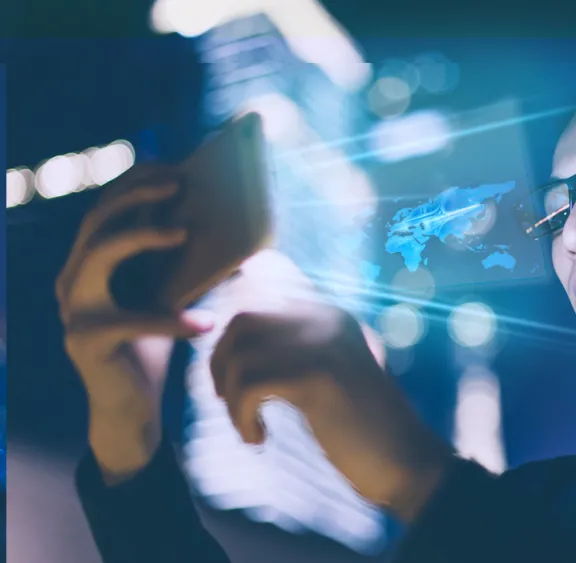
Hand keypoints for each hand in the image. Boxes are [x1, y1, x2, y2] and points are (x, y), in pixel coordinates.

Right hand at [56, 164, 213, 481]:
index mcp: (89, 265)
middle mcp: (73, 281)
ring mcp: (73, 310)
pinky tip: (205, 323)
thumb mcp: (169, 297)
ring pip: (98, 254)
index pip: (104, 210)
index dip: (133, 183)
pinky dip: (171, 321)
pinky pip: (131, 321)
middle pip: (96, 220)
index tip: (172, 167)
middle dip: (135, 195)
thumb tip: (230, 233)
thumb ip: (180, 266)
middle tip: (178, 184)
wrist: (133, 410)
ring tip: (184, 233)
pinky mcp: (86, 341)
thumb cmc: (154, 348)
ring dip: (141, 236)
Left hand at [209, 302, 451, 521]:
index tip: (234, 388)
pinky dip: (241, 416)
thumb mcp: (325, 375)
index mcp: (330, 315)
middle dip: (221, 363)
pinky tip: (258, 439)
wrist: (404, 460)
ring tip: (248, 428)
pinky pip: (251, 386)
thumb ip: (289, 351)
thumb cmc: (360, 427)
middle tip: (231, 403)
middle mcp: (326, 319)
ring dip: (232, 399)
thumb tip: (227, 345)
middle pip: (243, 321)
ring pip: (241, 356)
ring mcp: (323, 345)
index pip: (256, 306)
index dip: (230, 346)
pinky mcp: (318, 377)